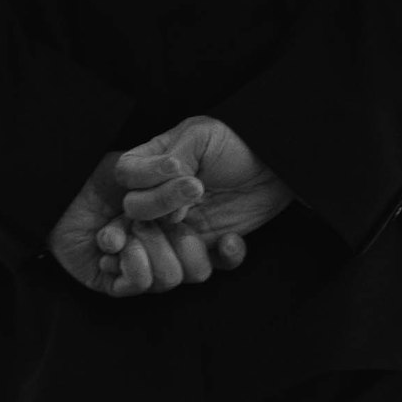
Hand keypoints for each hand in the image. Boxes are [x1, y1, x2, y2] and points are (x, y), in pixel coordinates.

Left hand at [46, 144, 239, 297]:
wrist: (54, 196)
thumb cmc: (95, 178)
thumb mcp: (137, 168)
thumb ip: (169, 173)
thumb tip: (197, 182)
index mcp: (177, 231)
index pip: (216, 255)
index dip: (228, 254)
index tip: (229, 238)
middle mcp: (162, 253)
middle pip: (197, 271)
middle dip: (183, 244)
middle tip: (162, 222)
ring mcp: (139, 270)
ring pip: (169, 278)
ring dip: (152, 250)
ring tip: (129, 230)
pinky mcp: (114, 284)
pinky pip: (138, 284)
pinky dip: (131, 263)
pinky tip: (117, 243)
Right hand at [123, 115, 293, 257]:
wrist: (276, 164)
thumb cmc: (235, 142)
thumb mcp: (200, 135)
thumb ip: (174, 158)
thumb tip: (169, 205)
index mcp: (150, 167)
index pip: (125, 176)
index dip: (144, 178)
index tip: (178, 170)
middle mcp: (158, 199)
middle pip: (135, 214)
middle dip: (161, 206)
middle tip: (197, 190)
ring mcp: (181, 226)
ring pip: (161, 250)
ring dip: (181, 241)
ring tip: (206, 213)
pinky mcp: (207, 245)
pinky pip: (202, 266)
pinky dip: (220, 257)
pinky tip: (232, 240)